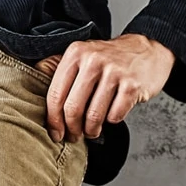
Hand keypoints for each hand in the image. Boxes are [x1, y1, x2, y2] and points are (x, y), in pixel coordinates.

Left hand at [40, 34, 175, 142]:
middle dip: (72, 129)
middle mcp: (93, 60)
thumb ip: (60, 71)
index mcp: (76, 53)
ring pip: (94, 116)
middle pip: (73, 108)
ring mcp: (114, 72)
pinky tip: (111, 114)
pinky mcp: (132, 85)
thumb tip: (36, 99)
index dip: (53, 119)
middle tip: (74, 136)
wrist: (149, 49)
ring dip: (91, 130)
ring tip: (92, 130)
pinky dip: (111, 121)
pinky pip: (115, 116)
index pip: (56, 94)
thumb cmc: (111, 59)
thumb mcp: (83, 55)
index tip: (55, 133)